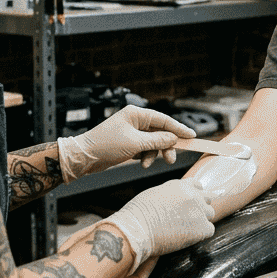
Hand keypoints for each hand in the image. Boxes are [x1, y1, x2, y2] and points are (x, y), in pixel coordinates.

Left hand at [58, 105, 194, 181]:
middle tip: (172, 159)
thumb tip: (173, 138)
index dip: (178, 128)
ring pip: (153, 142)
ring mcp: (132, 132)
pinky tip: (141, 163)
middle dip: (166, 146)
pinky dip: (146, 157)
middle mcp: (135, 121)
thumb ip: (156, 141)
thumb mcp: (134, 143)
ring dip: (154, 154)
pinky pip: (145, 149)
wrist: (85, 157)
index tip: (191, 136)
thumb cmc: (105, 145)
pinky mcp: (128, 143)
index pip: (163, 119)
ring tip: (148, 164)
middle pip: (160, 132)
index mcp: (136, 114)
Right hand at [104, 177, 215, 270]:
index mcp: (180, 185)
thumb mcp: (155, 194)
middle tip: (186, 219)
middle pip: (207, 199)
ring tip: (185, 229)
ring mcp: (198, 211)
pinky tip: (188, 237)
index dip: (194, 195)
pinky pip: (210, 230)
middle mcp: (192, 195)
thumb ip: (171, 194)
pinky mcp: (201, 228)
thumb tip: (176, 200)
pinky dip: (201, 234)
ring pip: (210, 214)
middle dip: (199, 207)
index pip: (198, 185)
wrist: (137, 229)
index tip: (188, 204)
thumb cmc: (139, 214)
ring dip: (201, 221)